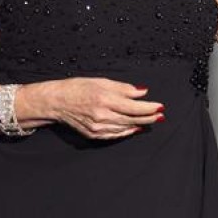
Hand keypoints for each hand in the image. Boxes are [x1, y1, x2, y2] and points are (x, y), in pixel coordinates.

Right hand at [41, 78, 164, 139]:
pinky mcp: (93, 134)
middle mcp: (102, 116)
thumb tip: (142, 92)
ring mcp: (97, 127)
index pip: (134, 107)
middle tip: (161, 116)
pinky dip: (127, 132)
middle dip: (149, 118)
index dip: (149, 108)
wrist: (57, 102)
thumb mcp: (102, 82)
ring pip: (125, 128)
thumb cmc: (78, 88)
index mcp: (105, 100)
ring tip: (152, 121)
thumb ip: (124, 88)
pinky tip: (135, 128)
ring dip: (140, 125)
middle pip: (132, 119)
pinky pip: (115, 135)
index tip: (160, 106)